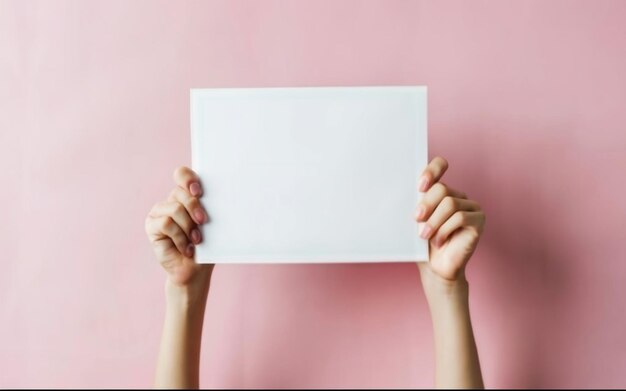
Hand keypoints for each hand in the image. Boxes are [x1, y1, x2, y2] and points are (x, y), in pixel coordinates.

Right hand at [145, 166, 212, 287]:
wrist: (196, 270)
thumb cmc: (207, 246)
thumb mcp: (211, 224)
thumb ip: (208, 207)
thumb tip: (220, 195)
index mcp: (187, 195)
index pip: (182, 174)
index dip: (188, 178)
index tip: (199, 191)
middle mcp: (171, 201)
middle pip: (180, 192)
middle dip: (194, 207)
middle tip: (203, 221)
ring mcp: (159, 212)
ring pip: (175, 209)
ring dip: (189, 227)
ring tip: (196, 241)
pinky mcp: (151, 226)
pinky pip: (166, 224)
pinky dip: (180, 237)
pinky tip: (187, 248)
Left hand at [415, 157, 485, 284]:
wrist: (435, 268)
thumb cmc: (423, 244)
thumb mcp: (416, 221)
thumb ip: (415, 204)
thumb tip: (400, 191)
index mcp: (441, 191)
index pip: (440, 165)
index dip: (431, 170)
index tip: (420, 185)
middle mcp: (458, 195)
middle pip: (442, 189)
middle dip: (426, 205)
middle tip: (416, 219)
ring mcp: (471, 207)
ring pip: (450, 204)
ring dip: (434, 221)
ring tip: (425, 235)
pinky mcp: (479, 220)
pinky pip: (460, 218)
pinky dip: (445, 230)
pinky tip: (440, 241)